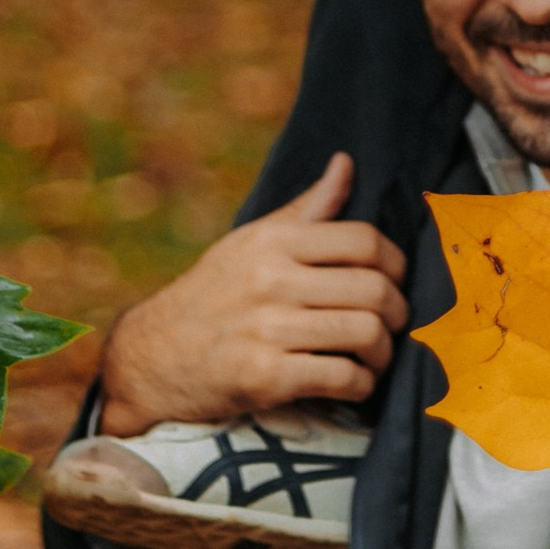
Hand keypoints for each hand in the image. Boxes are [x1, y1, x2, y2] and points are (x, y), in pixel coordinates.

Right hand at [100, 152, 407, 432]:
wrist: (151, 357)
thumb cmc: (212, 295)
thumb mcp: (250, 244)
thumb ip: (305, 210)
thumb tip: (346, 163)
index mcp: (271, 242)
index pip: (364, 240)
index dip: (395, 263)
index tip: (394, 280)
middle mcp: (269, 281)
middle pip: (374, 290)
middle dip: (398, 312)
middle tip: (393, 324)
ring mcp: (266, 330)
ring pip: (365, 334)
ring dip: (383, 353)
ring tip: (375, 356)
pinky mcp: (264, 378)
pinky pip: (342, 379)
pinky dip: (361, 385)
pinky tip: (353, 383)